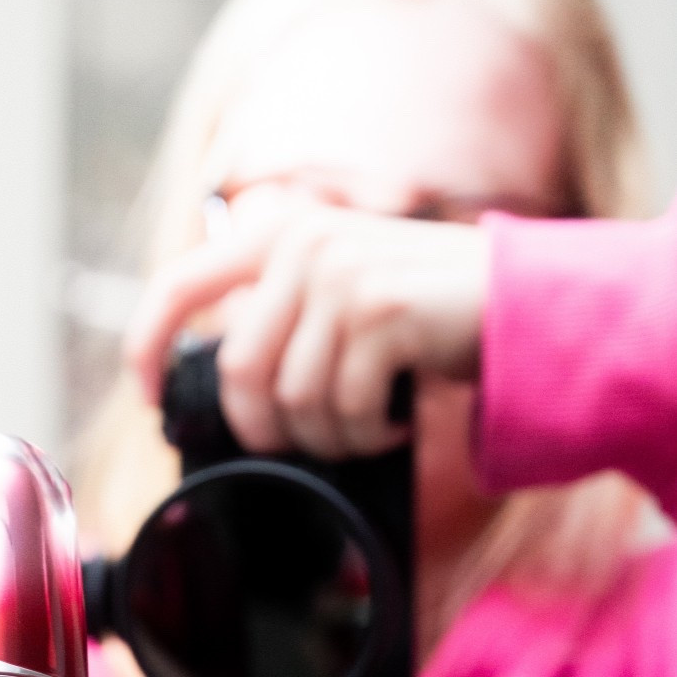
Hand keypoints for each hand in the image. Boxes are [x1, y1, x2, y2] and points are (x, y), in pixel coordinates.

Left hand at [125, 183, 489, 456]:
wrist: (529, 301)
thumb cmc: (426, 312)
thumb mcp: (340, 291)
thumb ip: (279, 314)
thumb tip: (219, 387)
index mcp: (279, 232)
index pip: (179, 285)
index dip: (148, 347)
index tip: (153, 401)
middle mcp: (304, 242)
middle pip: (239, 372)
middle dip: (267, 430)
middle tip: (309, 443)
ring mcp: (343, 273)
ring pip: (293, 399)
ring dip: (329, 437)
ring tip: (366, 426)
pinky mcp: (382, 312)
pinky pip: (344, 408)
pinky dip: (366, 435)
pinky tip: (395, 420)